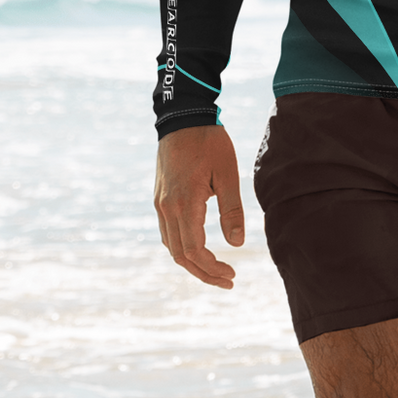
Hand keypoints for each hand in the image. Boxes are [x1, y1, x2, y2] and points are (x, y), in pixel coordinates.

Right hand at [154, 125, 244, 287]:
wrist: (182, 117)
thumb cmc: (209, 143)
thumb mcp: (228, 175)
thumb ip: (232, 211)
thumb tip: (237, 245)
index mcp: (184, 205)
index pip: (194, 252)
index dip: (212, 269)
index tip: (232, 276)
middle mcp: (166, 208)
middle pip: (180, 256)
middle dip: (203, 273)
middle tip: (228, 280)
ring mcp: (160, 204)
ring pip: (171, 246)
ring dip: (192, 263)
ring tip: (216, 270)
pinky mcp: (160, 198)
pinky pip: (168, 232)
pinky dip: (182, 247)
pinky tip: (199, 249)